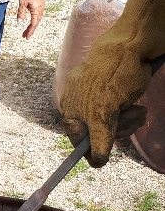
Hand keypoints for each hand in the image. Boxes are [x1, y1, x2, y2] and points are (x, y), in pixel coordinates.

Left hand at [17, 0, 44, 38]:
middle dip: (30, 30)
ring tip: (26, 30)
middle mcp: (41, 10)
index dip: (30, 31)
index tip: (26, 37)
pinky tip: (31, 20)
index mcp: (36, 11)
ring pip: (37, 19)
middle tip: (24, 36)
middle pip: (36, 23)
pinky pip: (38, 14)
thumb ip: (21, 13)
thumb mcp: (22, 3)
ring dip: (32, 25)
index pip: (33, 24)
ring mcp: (41, 6)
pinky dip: (34, 19)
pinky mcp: (41, 3)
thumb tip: (19, 23)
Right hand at [61, 42, 151, 166]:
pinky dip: (130, 115)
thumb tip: (97, 162)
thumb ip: (99, 139)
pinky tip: (138, 108)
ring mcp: (94, 101)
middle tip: (132, 120)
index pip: (79, 143)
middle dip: (118, 132)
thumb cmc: (112, 79)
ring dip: (128, 123)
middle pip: (97, 136)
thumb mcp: (104, 115)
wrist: (126, 48)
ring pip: (111, 126)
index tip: (103, 158)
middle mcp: (79, 108)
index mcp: (71, 113)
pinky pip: (119, 116)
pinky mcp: (110, 95)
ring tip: (138, 111)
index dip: (93, 150)